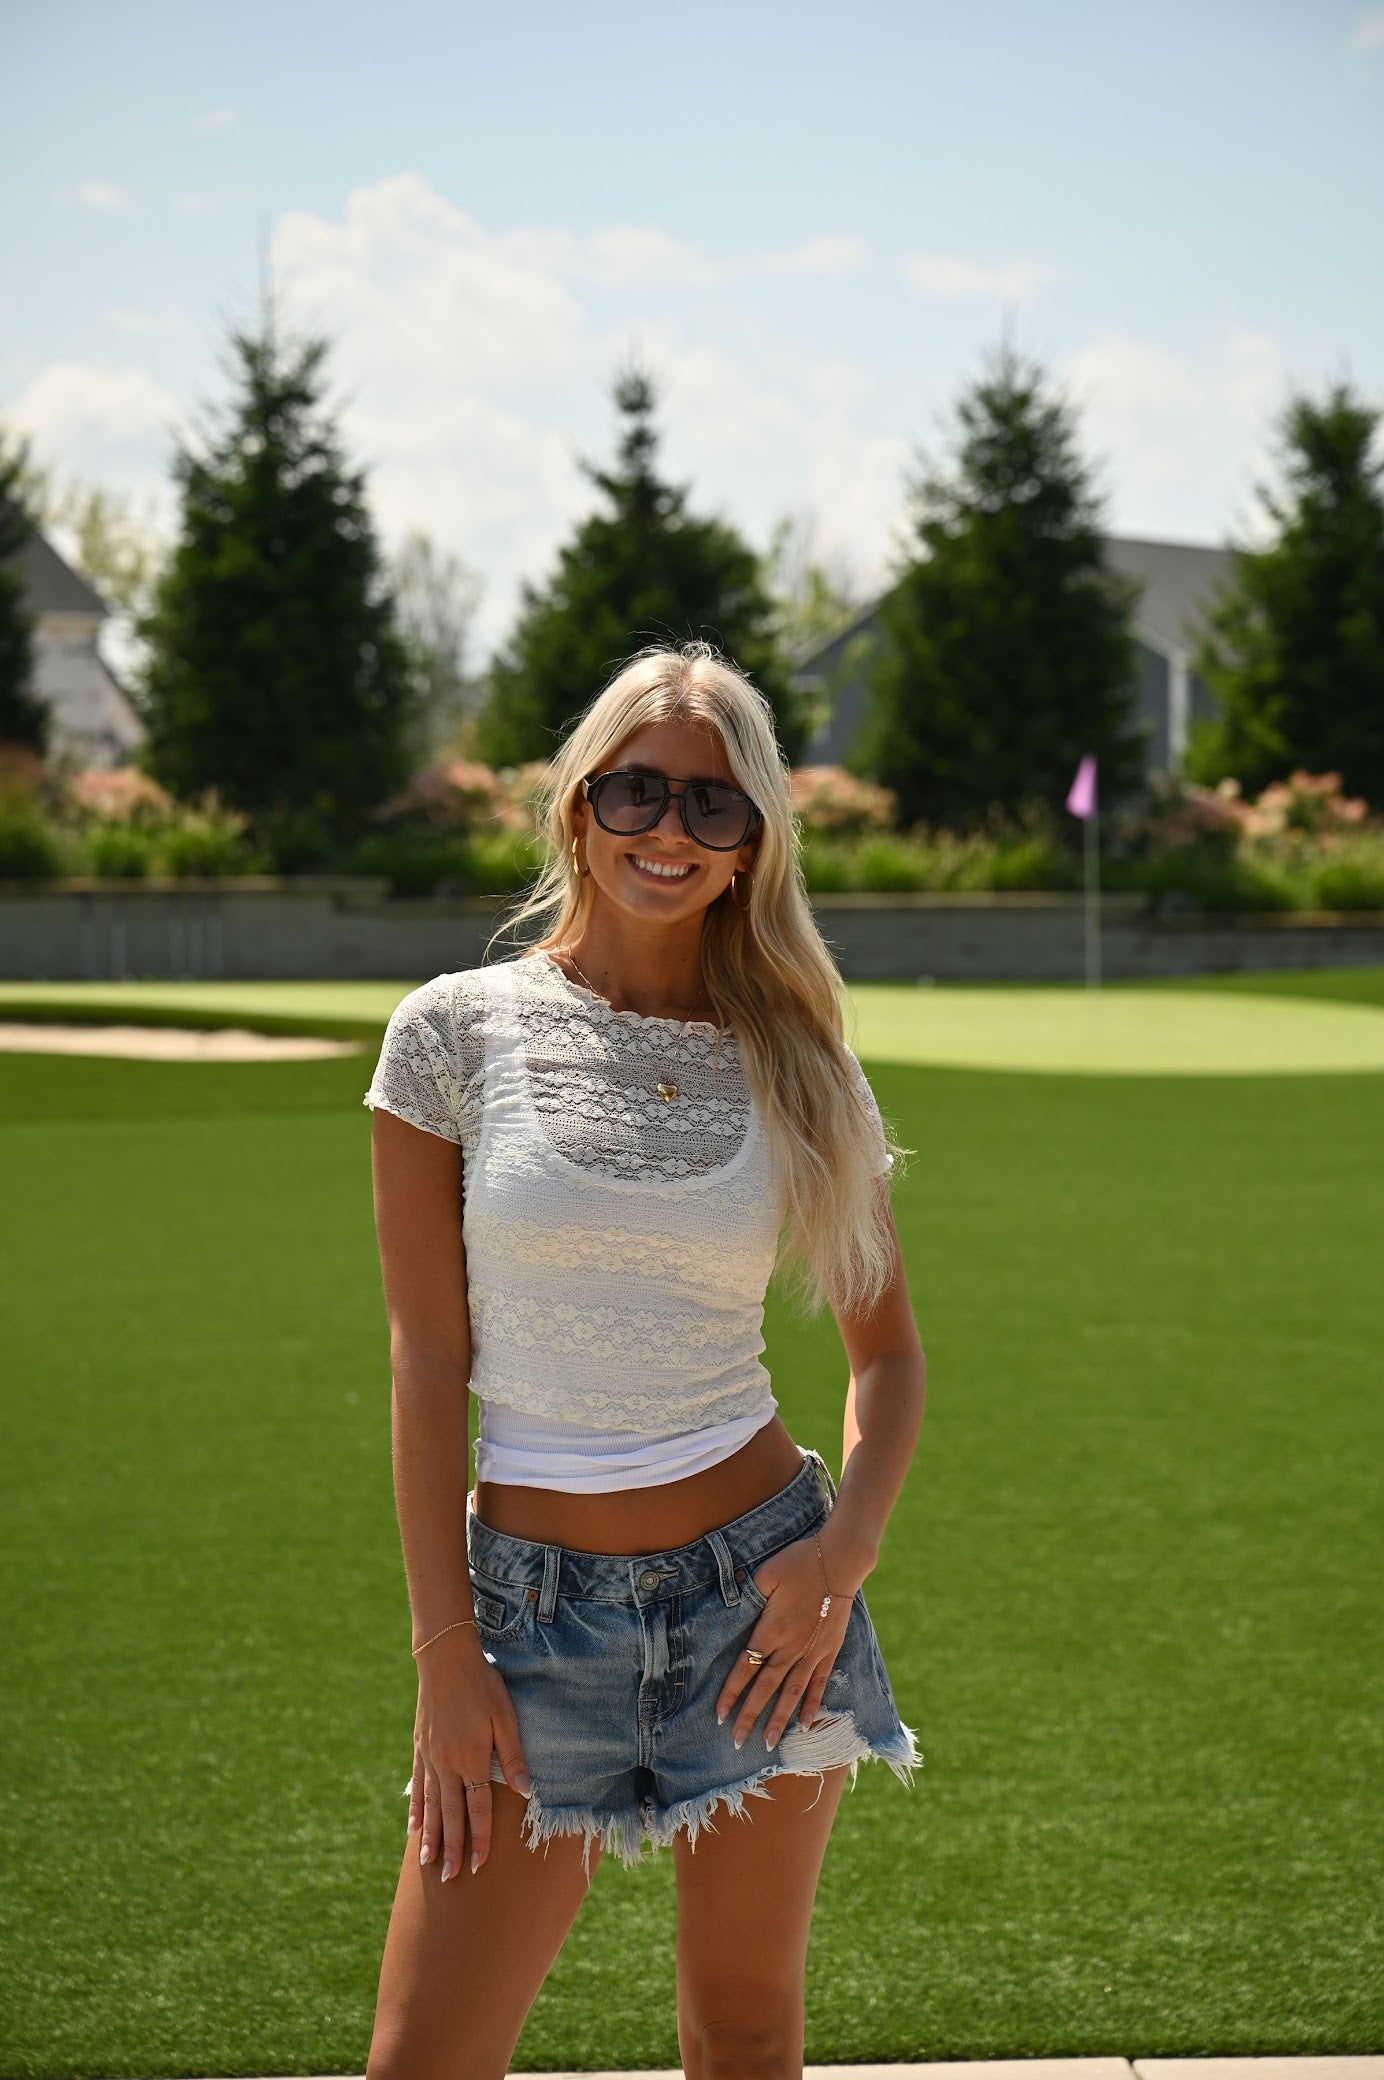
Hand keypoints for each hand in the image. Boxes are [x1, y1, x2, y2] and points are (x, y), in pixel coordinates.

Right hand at [409, 1633, 531, 1879]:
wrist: (446, 1659)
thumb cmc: (483, 1685)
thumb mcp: (506, 1717)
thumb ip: (514, 1756)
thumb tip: (526, 1791)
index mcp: (472, 1760)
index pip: (477, 1809)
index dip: (480, 1839)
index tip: (479, 1865)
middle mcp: (448, 1765)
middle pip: (451, 1815)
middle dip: (452, 1848)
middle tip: (450, 1878)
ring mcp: (430, 1758)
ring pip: (431, 1806)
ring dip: (431, 1836)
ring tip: (428, 1863)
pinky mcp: (420, 1748)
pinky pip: (418, 1786)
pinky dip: (416, 1809)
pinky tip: (413, 1827)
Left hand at [714, 1534, 853, 1753]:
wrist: (840, 1561)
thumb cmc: (799, 1562)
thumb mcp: (766, 1574)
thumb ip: (747, 1594)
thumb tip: (731, 1607)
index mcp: (770, 1630)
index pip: (746, 1668)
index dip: (731, 1693)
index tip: (720, 1715)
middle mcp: (790, 1647)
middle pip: (766, 1688)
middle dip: (750, 1716)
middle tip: (738, 1741)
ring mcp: (812, 1651)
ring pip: (792, 1692)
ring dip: (779, 1719)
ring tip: (769, 1744)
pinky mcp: (829, 1650)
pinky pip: (818, 1683)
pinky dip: (811, 1704)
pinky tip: (805, 1724)